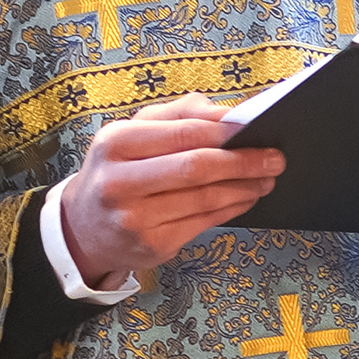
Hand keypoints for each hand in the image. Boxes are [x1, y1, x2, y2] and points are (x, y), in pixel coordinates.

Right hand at [56, 96, 283, 288]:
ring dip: (245, 187)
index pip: (183, 132)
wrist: (83, 227)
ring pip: (205, 199)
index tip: (258, 126)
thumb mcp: (132, 133)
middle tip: (275, 157)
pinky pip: (204, 223)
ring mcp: (135, 219)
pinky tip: (246, 197)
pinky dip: (233, 208)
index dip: (225, 130)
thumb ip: (178, 114)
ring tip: (266, 177)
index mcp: (115, 143)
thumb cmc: (118, 170)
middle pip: (197, 167)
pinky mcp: (152, 246)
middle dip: (243, 161)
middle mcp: (120, 182)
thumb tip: (227, 113)